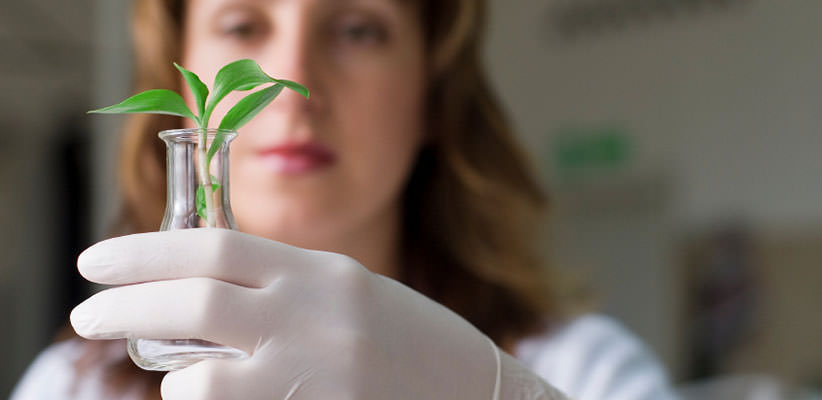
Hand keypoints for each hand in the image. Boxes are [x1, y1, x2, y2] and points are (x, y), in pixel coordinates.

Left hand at [71, 228, 567, 399]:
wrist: (477, 393)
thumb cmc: (409, 341)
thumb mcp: (346, 290)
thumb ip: (281, 282)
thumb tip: (202, 282)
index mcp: (321, 272)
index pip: (213, 246)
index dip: (144, 251)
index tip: (97, 261)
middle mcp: (314, 316)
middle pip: (191, 301)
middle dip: (124, 305)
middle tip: (88, 312)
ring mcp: (313, 372)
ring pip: (199, 379)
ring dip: (168, 375)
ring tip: (164, 369)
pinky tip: (213, 394)